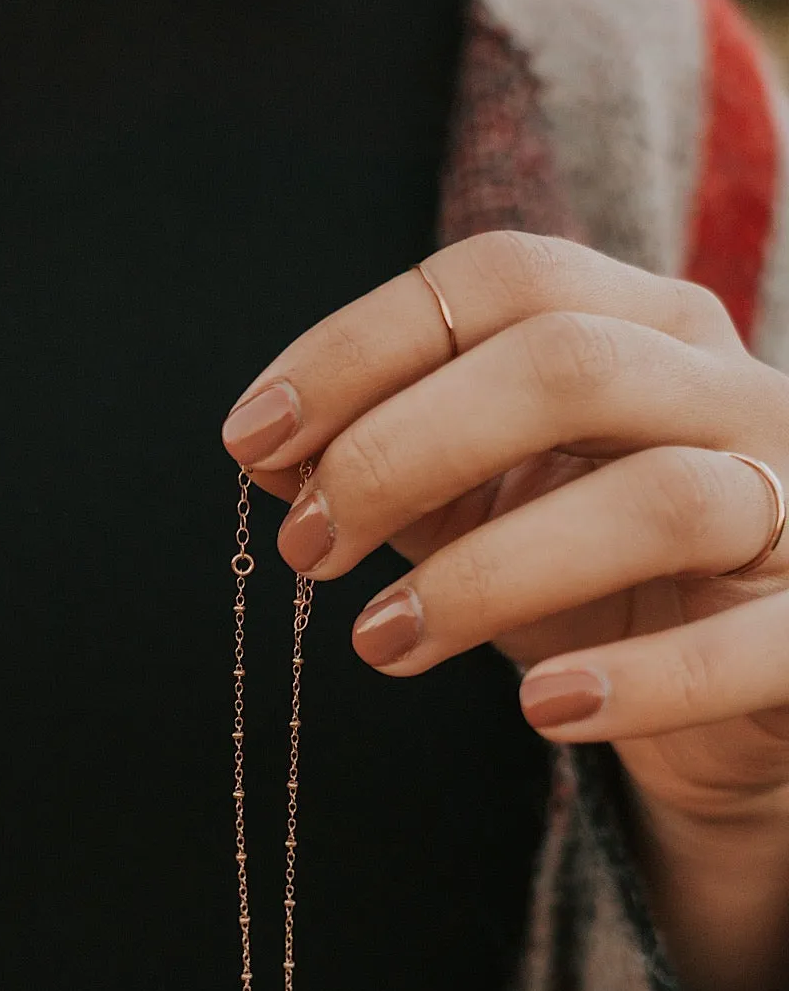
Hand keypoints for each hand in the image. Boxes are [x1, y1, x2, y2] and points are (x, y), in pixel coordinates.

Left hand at [221, 232, 788, 826]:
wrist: (746, 698)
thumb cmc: (606, 582)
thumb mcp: (491, 509)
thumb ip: (399, 469)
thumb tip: (270, 452)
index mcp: (644, 329)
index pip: (498, 280)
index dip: (359, 349)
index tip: (252, 440)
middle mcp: (727, 391)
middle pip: (564, 365)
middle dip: (402, 450)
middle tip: (307, 547)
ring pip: (653, 498)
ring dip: (487, 574)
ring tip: (380, 642)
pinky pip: (751, 648)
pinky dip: (642, 680)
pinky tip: (542, 710)